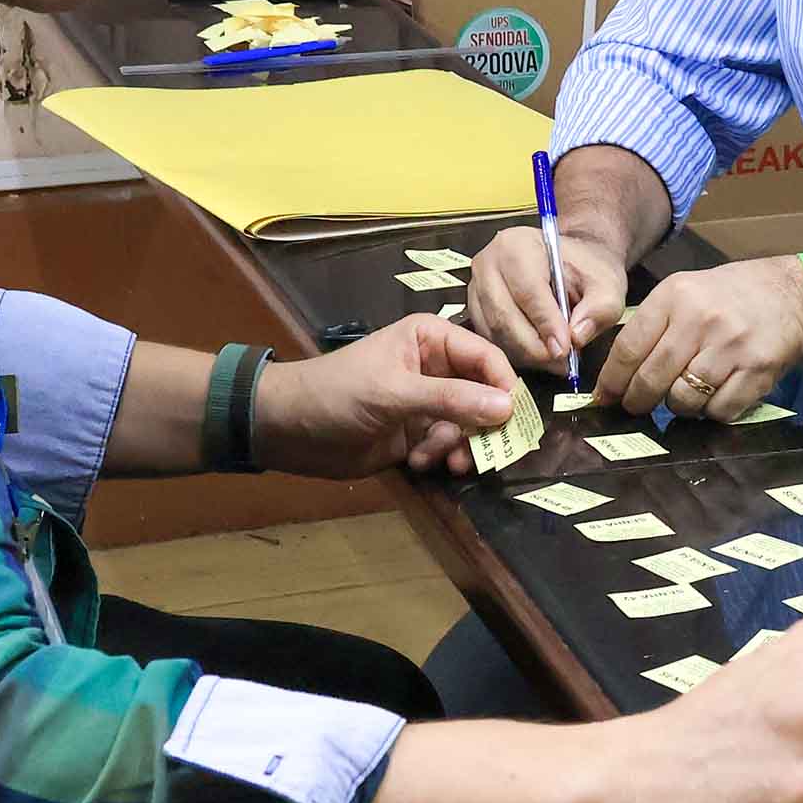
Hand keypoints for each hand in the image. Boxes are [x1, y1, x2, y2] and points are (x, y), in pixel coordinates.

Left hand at [257, 316, 523, 478]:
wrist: (289, 430)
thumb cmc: (338, 394)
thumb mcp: (395, 392)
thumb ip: (452, 399)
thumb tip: (508, 408)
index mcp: (432, 339)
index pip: (487, 358)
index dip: (504, 387)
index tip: (513, 420)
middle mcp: (437, 367)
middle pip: (485, 395)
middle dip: (483, 425)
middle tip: (485, 450)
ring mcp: (428, 403)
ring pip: (470, 425)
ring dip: (460, 446)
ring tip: (444, 461)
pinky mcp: (418, 434)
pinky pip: (449, 445)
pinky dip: (441, 456)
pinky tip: (419, 462)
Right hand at [468, 224, 627, 374]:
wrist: (572, 266)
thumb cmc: (585, 271)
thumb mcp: (607, 286)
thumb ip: (599, 309)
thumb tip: (576, 335)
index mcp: (516, 245)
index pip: (528, 290)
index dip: (546, 323)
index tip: (564, 348)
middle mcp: (488, 264)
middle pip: (505, 316)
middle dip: (536, 346)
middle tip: (563, 361)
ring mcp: (476, 288)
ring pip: (496, 333)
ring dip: (528, 354)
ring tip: (557, 360)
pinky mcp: (476, 311)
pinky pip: (492, 340)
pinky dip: (517, 354)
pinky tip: (542, 356)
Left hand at [598, 255, 802, 421]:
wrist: (795, 295)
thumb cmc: (733, 296)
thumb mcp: (687, 291)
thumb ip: (653, 325)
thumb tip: (616, 373)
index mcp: (675, 295)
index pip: (628, 348)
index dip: (611, 381)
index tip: (605, 398)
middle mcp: (700, 319)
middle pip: (651, 379)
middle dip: (638, 401)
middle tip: (637, 406)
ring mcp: (730, 346)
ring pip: (683, 401)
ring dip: (679, 406)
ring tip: (686, 395)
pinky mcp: (757, 370)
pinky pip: (719, 411)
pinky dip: (712, 412)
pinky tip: (716, 396)